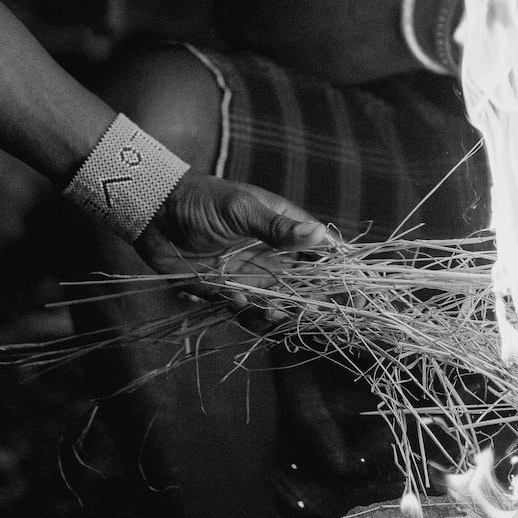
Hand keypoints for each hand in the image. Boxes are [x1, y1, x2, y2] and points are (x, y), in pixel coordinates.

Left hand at [137, 170, 336, 299]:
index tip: (360, 294)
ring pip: (283, 305)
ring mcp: (255, 276)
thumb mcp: (240, 209)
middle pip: (310, 285)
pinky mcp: (230, 294)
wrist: (157, 216)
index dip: (344, 272)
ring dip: (282, 314)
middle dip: (316, 302)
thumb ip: (276, 226)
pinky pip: (251, 314)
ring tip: (274, 312)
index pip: (325, 251)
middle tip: (311, 312)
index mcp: (286, 227)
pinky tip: (238, 301)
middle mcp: (276, 255)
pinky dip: (252, 316)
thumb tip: (318, 233)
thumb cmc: (202, 201)